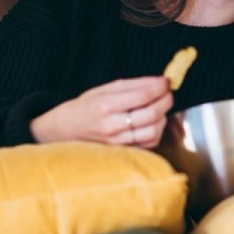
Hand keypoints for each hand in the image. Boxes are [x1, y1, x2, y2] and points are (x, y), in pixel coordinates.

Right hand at [30, 76, 172, 147]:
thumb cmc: (86, 107)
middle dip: (166, 100)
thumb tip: (160, 81)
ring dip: (163, 117)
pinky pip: (149, 143)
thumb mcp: (105, 89)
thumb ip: (134, 85)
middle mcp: (112, 125)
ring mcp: (117, 142)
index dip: (160, 87)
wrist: (66, 130)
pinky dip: (157, 131)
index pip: (143, 95)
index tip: (167, 81)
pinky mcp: (123, 152)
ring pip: (153, 130)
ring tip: (160, 107)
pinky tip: (152, 122)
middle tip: (168, 93)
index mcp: (106, 105)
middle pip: (151, 113)